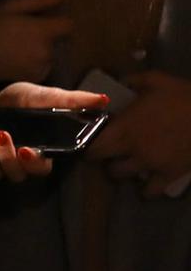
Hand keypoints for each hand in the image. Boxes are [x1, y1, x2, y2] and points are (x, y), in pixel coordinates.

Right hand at [0, 0, 72, 84]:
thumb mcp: (7, 8)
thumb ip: (39, 1)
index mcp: (44, 30)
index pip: (68, 25)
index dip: (59, 22)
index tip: (47, 21)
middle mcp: (47, 50)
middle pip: (56, 41)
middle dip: (44, 38)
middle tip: (20, 36)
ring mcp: (41, 68)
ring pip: (47, 56)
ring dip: (36, 53)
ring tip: (13, 50)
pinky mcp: (33, 81)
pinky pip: (38, 70)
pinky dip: (29, 66)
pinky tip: (12, 62)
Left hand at [0, 82, 109, 181]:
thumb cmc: (28, 99)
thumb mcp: (47, 96)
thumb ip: (72, 100)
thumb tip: (103, 99)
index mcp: (41, 153)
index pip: (41, 169)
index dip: (34, 164)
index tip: (27, 149)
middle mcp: (19, 163)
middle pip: (14, 175)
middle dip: (6, 158)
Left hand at [90, 70, 190, 197]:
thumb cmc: (185, 96)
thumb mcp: (157, 80)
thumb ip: (133, 80)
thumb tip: (120, 81)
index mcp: (125, 126)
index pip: (94, 144)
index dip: (89, 144)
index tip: (91, 139)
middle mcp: (132, 149)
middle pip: (104, 162)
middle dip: (103, 157)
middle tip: (108, 150)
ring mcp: (150, 164)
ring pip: (122, 176)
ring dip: (121, 170)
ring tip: (127, 162)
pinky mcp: (169, 175)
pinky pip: (150, 191)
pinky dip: (145, 189)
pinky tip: (147, 180)